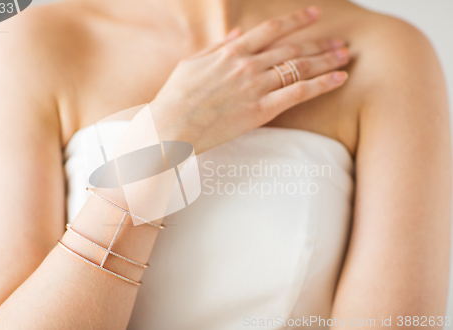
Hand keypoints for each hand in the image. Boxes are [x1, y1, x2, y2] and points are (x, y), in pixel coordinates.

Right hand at [149, 6, 349, 153]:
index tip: (315, 14)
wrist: (171, 126)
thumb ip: (217, 47)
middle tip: (340, 40)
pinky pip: (298, 93)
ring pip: (299, 67)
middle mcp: (247, 64)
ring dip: (326, 59)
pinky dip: (321, 84)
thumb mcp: (191, 63)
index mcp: (231, 51)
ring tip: (346, 56)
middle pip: (292, 48)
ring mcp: (255, 86)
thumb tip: (236, 34)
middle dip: (319, 42)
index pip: (272, 29)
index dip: (296, 20)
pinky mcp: (260, 110)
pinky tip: (339, 78)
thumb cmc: (175, 97)